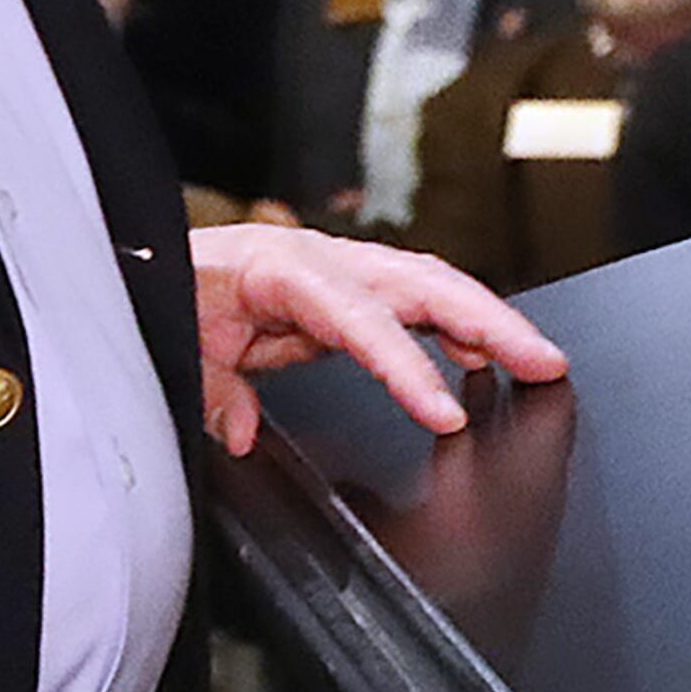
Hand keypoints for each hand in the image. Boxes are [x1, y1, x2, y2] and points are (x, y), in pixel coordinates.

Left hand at [190, 222, 568, 457]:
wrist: (146, 260)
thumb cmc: (165, 291)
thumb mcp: (177, 347)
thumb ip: (211, 391)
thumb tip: (241, 432)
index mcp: (279, 267)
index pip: (359, 317)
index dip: (407, 366)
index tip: (446, 412)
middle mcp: (319, 259)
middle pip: (419, 283)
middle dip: (488, 319)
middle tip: (544, 361)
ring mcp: (336, 271)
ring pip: (426, 288)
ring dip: (485, 320)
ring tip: (537, 359)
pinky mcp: (341, 292)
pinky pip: (408, 306)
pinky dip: (450, 328)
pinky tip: (479, 357)